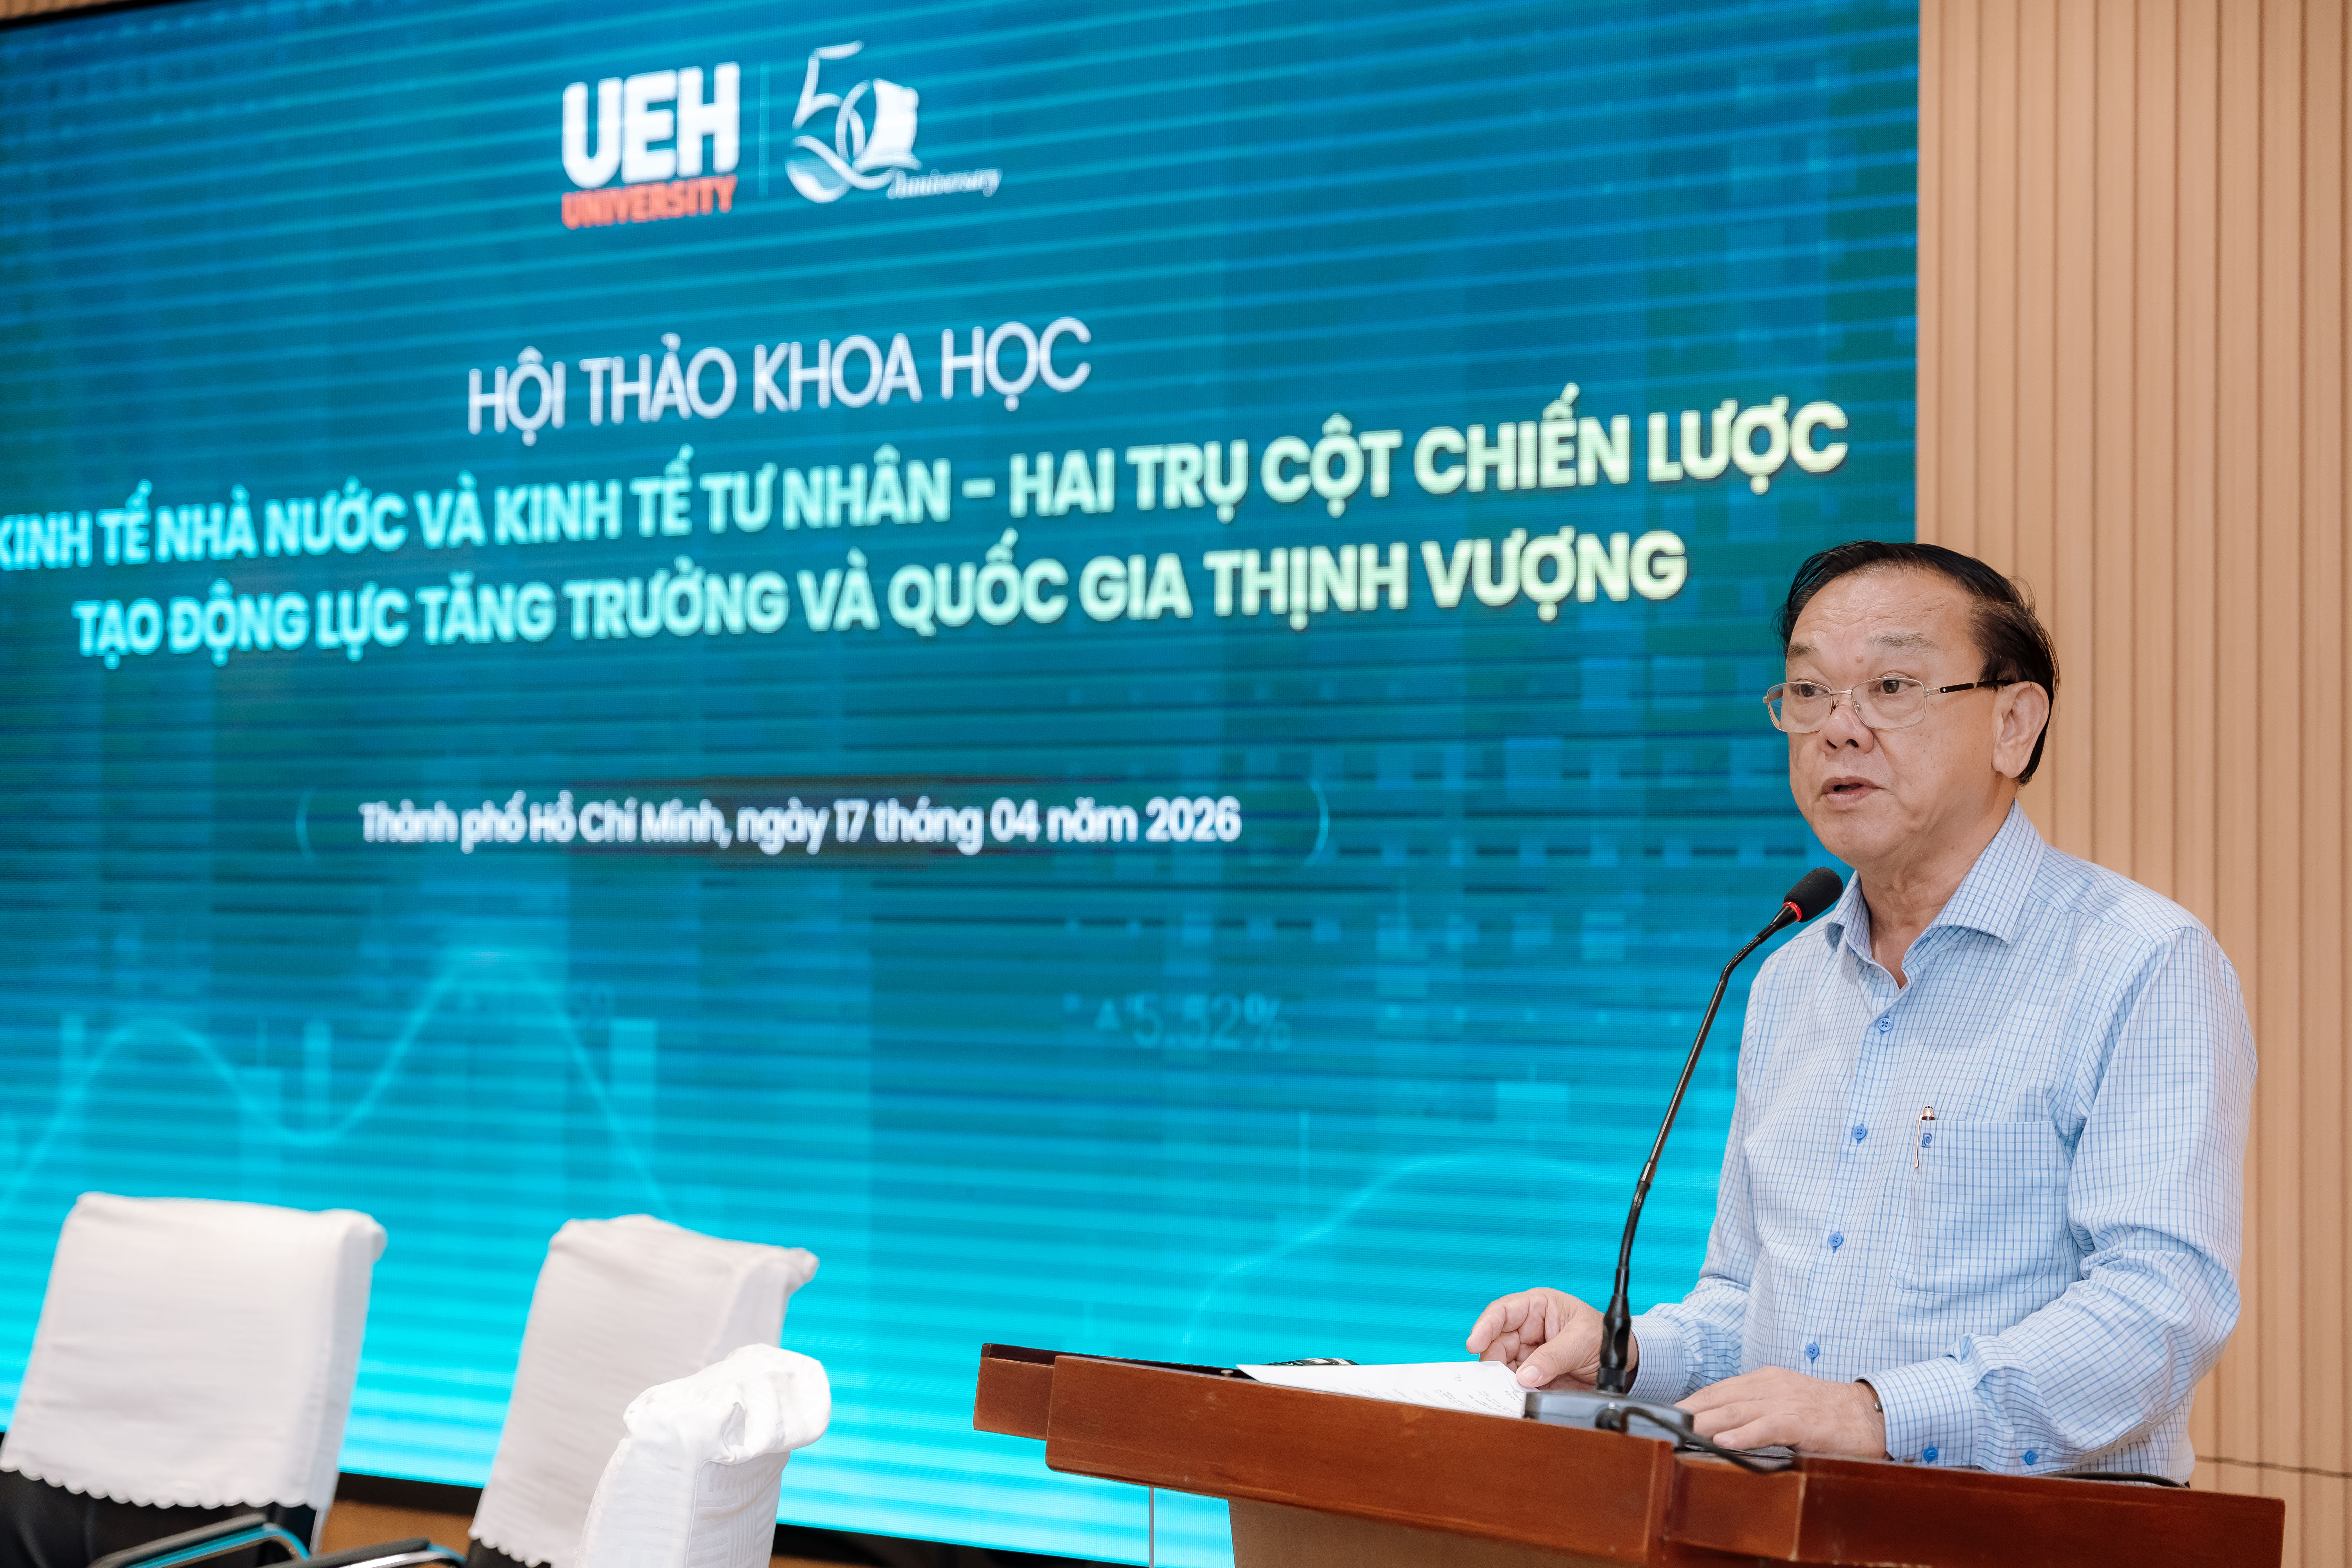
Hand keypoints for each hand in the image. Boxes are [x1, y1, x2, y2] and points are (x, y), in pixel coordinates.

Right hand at [1464, 1288, 1635, 1389]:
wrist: (1623, 1363)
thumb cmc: (1602, 1337)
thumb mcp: (1581, 1341)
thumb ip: (1553, 1357)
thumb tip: (1525, 1376)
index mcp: (1537, 1307)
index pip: (1503, 1312)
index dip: (1485, 1326)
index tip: (1474, 1343)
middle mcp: (1528, 1328)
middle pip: (1498, 1343)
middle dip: (1495, 1361)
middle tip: (1496, 1379)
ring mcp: (1529, 1353)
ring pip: (1503, 1365)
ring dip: (1504, 1379)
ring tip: (1510, 1391)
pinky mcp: (1533, 1375)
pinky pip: (1515, 1383)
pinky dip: (1513, 1392)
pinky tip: (1516, 1397)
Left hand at [1679, 1368, 1886, 1457]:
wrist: (1869, 1415)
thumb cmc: (1824, 1413)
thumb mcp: (1784, 1403)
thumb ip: (1755, 1411)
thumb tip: (1719, 1427)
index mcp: (1764, 1380)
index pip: (1718, 1390)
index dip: (1690, 1402)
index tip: (1666, 1415)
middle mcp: (1770, 1386)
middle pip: (1721, 1398)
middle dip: (1690, 1412)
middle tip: (1664, 1426)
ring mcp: (1786, 1402)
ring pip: (1737, 1410)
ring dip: (1707, 1423)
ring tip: (1682, 1433)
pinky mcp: (1802, 1421)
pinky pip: (1768, 1427)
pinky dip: (1744, 1435)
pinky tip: (1724, 1443)